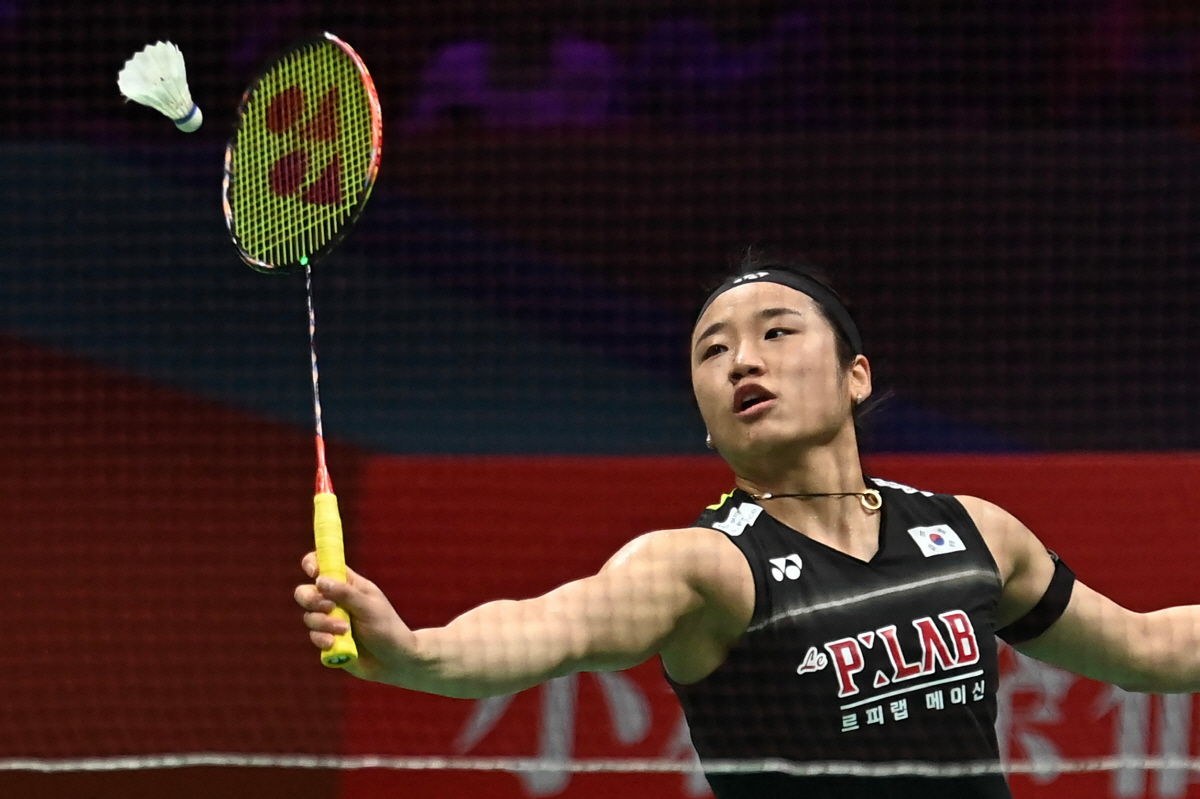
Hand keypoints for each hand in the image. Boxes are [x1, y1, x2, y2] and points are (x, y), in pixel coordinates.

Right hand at [294, 552, 419, 681]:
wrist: (394, 661)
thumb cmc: (386, 629)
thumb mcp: (368, 607)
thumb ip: (344, 594)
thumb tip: (319, 580)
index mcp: (348, 584)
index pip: (324, 565)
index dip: (313, 563)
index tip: (314, 573)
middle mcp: (335, 600)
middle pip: (306, 592)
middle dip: (312, 600)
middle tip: (330, 608)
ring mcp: (330, 621)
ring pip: (309, 616)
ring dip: (324, 623)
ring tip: (345, 630)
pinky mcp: (327, 640)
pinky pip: (313, 636)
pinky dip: (322, 639)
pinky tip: (335, 644)